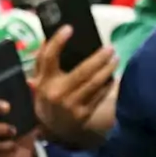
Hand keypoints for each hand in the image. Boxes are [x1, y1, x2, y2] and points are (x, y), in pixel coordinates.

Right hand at [32, 25, 117, 143]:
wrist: (52, 129)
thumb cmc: (48, 97)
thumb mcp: (40, 81)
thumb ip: (42, 62)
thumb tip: (51, 37)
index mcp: (43, 81)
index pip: (48, 58)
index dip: (57, 41)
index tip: (69, 28)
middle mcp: (57, 93)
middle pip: (82, 71)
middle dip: (99, 58)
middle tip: (110, 47)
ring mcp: (71, 105)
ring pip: (94, 83)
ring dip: (108, 69)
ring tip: (116, 58)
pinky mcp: (84, 114)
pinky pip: (100, 95)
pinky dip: (108, 84)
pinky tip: (113, 75)